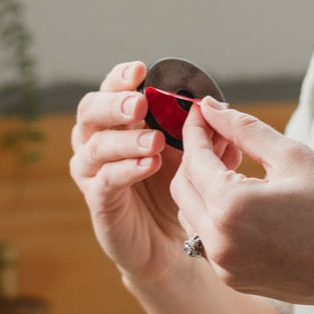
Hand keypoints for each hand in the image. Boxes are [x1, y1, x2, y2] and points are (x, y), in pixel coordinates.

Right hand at [69, 63, 241, 281]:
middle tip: (138, 105)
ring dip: (125, 141)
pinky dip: (126, 170)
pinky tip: (149, 165)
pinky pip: (105, 181)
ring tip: (155, 142)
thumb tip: (223, 109)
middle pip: (90, 111)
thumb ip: (207, 134)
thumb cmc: (176, 190)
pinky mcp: (98, 201)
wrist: (169, 243)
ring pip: (96, 147)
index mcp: (119, 122)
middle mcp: (98, 140)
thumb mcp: (195, 156)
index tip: (140, 70)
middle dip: (113, 104)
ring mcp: (94, 171)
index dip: (120, 77)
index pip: (111, 90)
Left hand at [173, 99, 313, 310]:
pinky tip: (242, 196)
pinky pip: (207, 238)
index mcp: (232, 207)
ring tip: (234, 164)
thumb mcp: (293, 157)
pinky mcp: (234, 279)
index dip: (195, 130)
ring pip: (190, 214)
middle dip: (196, 157)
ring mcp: (224, 266)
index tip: (202, 110)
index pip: (195, 159)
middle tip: (222, 135)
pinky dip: (214, 213)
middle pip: (183, 188)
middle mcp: (220, 241)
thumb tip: (211, 108)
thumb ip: (244, 130)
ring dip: (203, 185)